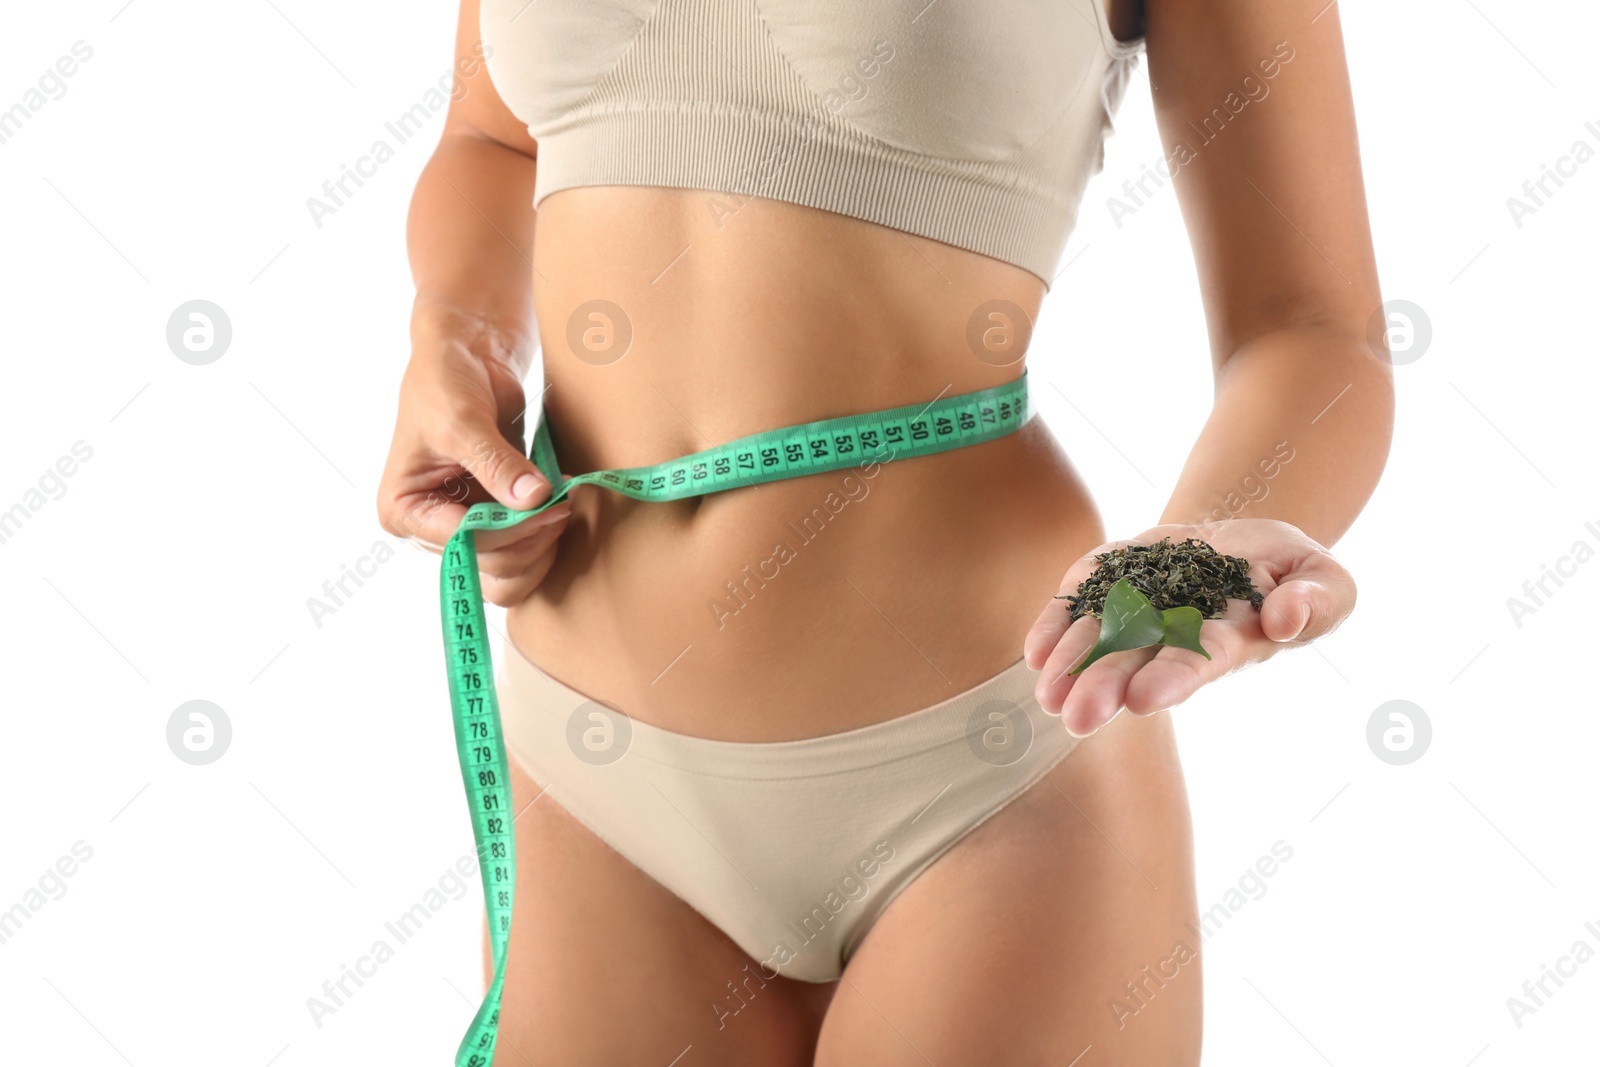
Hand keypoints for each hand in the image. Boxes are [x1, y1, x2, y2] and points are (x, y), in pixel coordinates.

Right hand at [376, 321, 571, 608]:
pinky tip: (560, 504)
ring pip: (507, 568)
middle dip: (529, 539)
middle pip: (487, 564)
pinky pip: (522, 548)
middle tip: (562, 505)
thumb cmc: (446, 380)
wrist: (468, 354)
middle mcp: (430, 527)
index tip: (549, 506)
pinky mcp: (493, 516)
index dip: (509, 531)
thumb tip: (533, 500)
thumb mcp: (464, 421)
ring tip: (562, 505)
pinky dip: (545, 534)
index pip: (462, 541)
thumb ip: (497, 464)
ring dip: (541, 544)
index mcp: (403, 510)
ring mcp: (464, 524)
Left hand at [1023, 518, 1355, 736]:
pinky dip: (1054, 626)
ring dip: (1070, 665)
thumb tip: (1285, 618)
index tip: (1142, 698)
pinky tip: (1034, 653)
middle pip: (1136, 661)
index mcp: (1227, 642)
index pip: (1197, 662)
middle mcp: (1174, 634)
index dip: (1170, 679)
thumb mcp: (1325, 578)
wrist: (1243, 539)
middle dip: (1105, 686)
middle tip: (1076, 717)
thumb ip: (1318, 600)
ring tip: (1046, 695)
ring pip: (1098, 639)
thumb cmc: (1292, 571)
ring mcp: (1137, 609)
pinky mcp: (1110, 581)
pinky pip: (1078, 604)